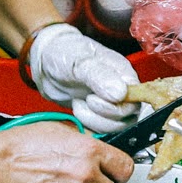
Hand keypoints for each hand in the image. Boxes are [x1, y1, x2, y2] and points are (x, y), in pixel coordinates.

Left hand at [24, 25, 138, 131]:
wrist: (46, 62)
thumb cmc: (64, 53)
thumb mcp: (79, 61)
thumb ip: (100, 76)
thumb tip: (121, 93)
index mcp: (123, 72)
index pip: (135, 99)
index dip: (116, 106)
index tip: (92, 99)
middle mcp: (123, 88)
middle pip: (128, 116)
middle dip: (103, 116)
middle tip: (84, 101)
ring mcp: (112, 103)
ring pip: (117, 126)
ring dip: (95, 121)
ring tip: (79, 104)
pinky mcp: (100, 114)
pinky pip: (103, 129)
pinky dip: (89, 125)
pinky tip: (78, 109)